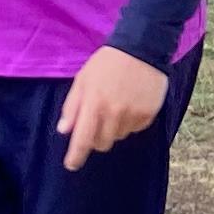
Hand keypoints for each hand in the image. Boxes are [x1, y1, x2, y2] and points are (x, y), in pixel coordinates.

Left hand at [57, 46, 170, 168]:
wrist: (142, 48)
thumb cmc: (107, 63)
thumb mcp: (83, 79)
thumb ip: (72, 106)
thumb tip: (64, 130)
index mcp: (94, 103)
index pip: (83, 139)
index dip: (76, 156)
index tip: (71, 165)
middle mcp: (114, 112)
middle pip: (102, 143)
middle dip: (96, 138)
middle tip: (98, 120)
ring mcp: (133, 114)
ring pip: (119, 136)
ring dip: (114, 128)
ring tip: (117, 104)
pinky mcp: (148, 114)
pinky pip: (135, 129)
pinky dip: (130, 122)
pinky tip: (131, 103)